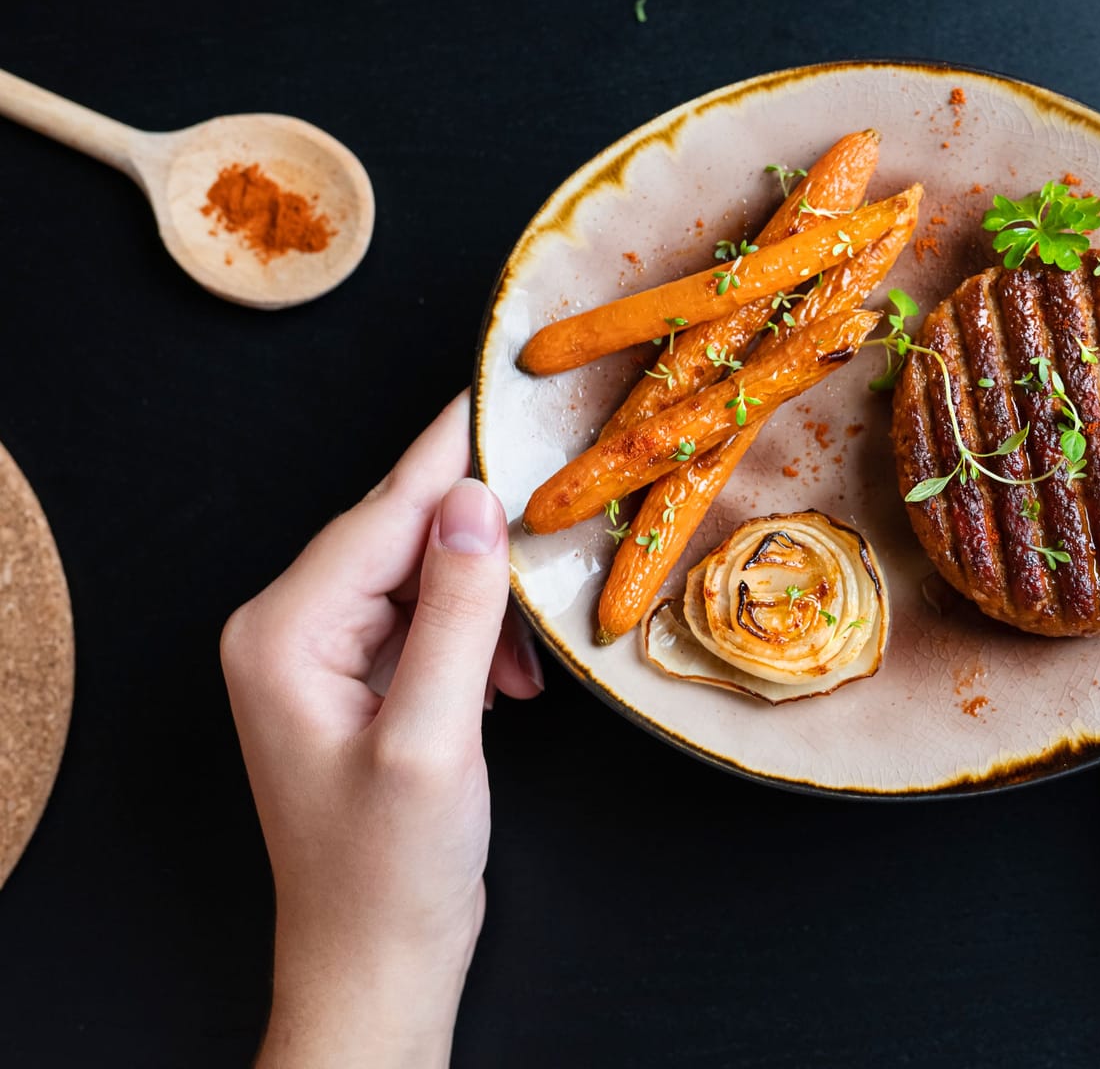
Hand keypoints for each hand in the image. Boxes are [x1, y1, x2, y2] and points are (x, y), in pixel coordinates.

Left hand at [220, 393, 542, 1067]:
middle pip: (403, 535)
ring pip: (423, 573)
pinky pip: (426, 617)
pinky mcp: (356, 680)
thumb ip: (453, 614)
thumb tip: (473, 503)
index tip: (506, 388)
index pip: (384, 513)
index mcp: (284, 632)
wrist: (375, 961)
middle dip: (484, 533)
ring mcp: (320, 655)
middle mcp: (288, 629)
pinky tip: (510, 680)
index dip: (453, 451)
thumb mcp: (434, 738)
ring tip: (531, 650)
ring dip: (486, 598)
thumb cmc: (390, 872)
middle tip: (566, 507)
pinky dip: (477, 634)